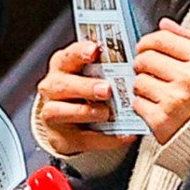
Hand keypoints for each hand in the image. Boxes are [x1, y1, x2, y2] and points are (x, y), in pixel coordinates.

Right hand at [32, 39, 127, 163]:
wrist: (72, 121)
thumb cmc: (88, 89)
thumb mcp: (94, 73)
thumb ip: (108, 67)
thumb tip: (136, 61)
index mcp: (63, 66)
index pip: (68, 56)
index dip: (80, 52)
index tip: (94, 50)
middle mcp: (53, 88)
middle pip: (62, 85)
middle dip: (85, 86)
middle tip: (106, 89)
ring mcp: (53, 113)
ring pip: (61, 112)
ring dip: (85, 112)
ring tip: (106, 113)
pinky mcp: (61, 138)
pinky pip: (82, 139)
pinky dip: (105, 139)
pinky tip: (124, 135)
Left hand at [128, 20, 189, 145]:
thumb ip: (188, 40)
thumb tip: (164, 24)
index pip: (161, 39)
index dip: (148, 42)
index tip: (146, 49)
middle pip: (145, 58)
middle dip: (143, 65)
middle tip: (150, 73)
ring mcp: (175, 100)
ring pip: (138, 81)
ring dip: (143, 87)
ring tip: (157, 93)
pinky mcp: (161, 120)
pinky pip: (137, 103)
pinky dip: (143, 106)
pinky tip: (157, 108)